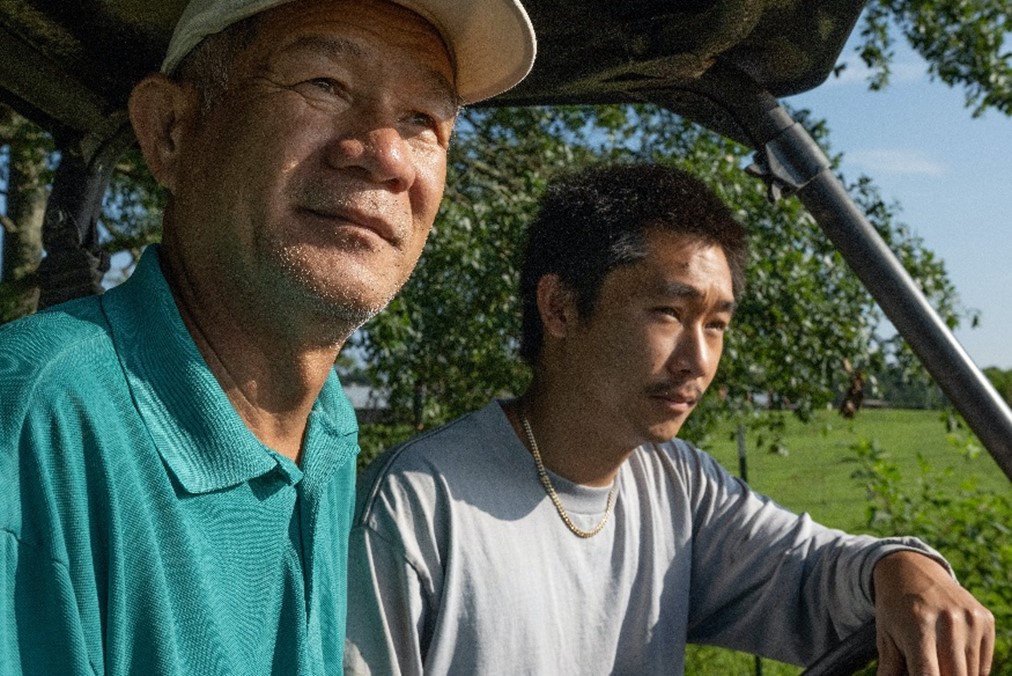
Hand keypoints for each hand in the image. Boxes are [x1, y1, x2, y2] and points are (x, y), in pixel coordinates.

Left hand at [873, 551, 994, 674]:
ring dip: (954, 674)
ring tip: (935, 660)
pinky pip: (982, 665)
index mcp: (918, 625)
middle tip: (926, 668)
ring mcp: (970, 619)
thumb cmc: (894, 609)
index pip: (928, 675)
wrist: (911, 570)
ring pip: (970, 674)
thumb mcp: (885, 636)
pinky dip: (969, 669)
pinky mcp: (985, 619)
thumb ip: (890, 669)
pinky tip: (951, 654)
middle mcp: (948, 621)